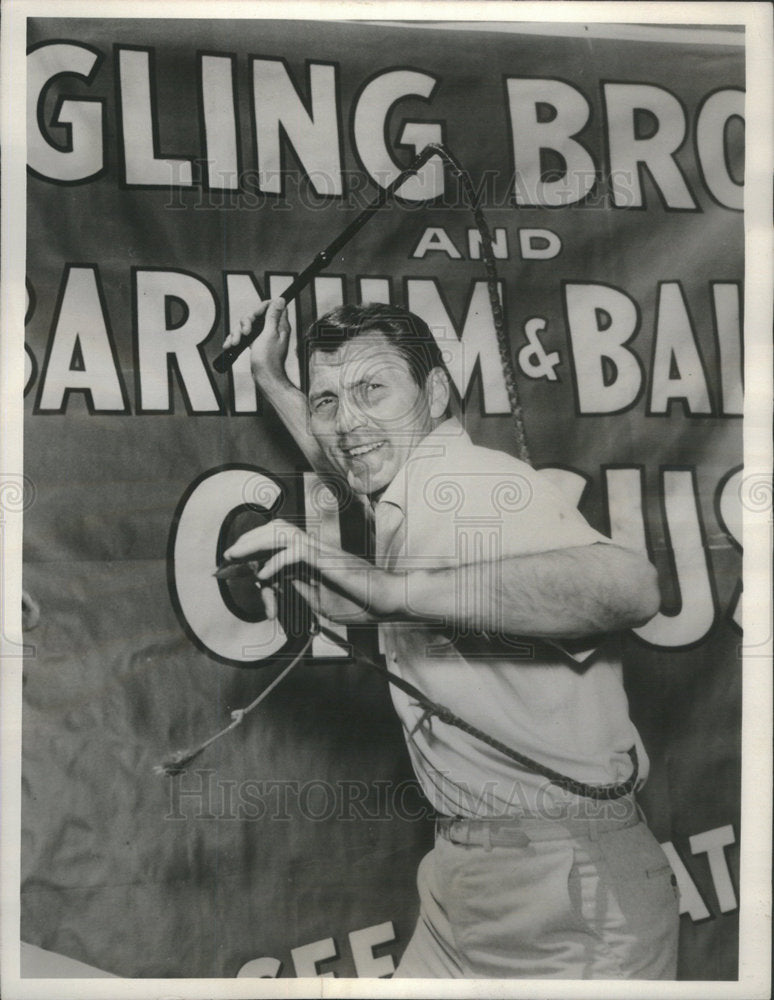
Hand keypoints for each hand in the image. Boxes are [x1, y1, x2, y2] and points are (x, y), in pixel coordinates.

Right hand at [221, 297, 290, 385]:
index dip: (259, 308)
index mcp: (279, 325)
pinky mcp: (255, 343)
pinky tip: (230, 345)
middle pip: (254, 315)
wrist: (264, 377)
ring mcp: (262, 336)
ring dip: (237, 333)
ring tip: (236, 343)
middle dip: (245, 323)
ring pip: (246, 325)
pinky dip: (236, 339)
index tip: (254, 317)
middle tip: (246, 333)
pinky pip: (243, 336)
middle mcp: (271, 329)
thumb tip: (281, 299)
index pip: (270, 306)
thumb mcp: (270, 333)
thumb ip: (273, 316)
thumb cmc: (268, 358)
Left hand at [223, 519, 404, 619]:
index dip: (255, 552)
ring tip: (238, 555)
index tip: (236, 567)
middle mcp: (315, 548)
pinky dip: (275, 562)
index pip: (278, 544)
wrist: (387, 601)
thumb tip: (276, 583)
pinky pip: (295, 553)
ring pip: (282, 533)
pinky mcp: (327, 560)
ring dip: (256, 542)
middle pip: (276, 530)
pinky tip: (264, 575)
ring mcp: (322, 552)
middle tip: (229, 555)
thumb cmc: (360, 602)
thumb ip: (299, 589)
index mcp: (313, 557)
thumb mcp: (319, 601)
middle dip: (248, 540)